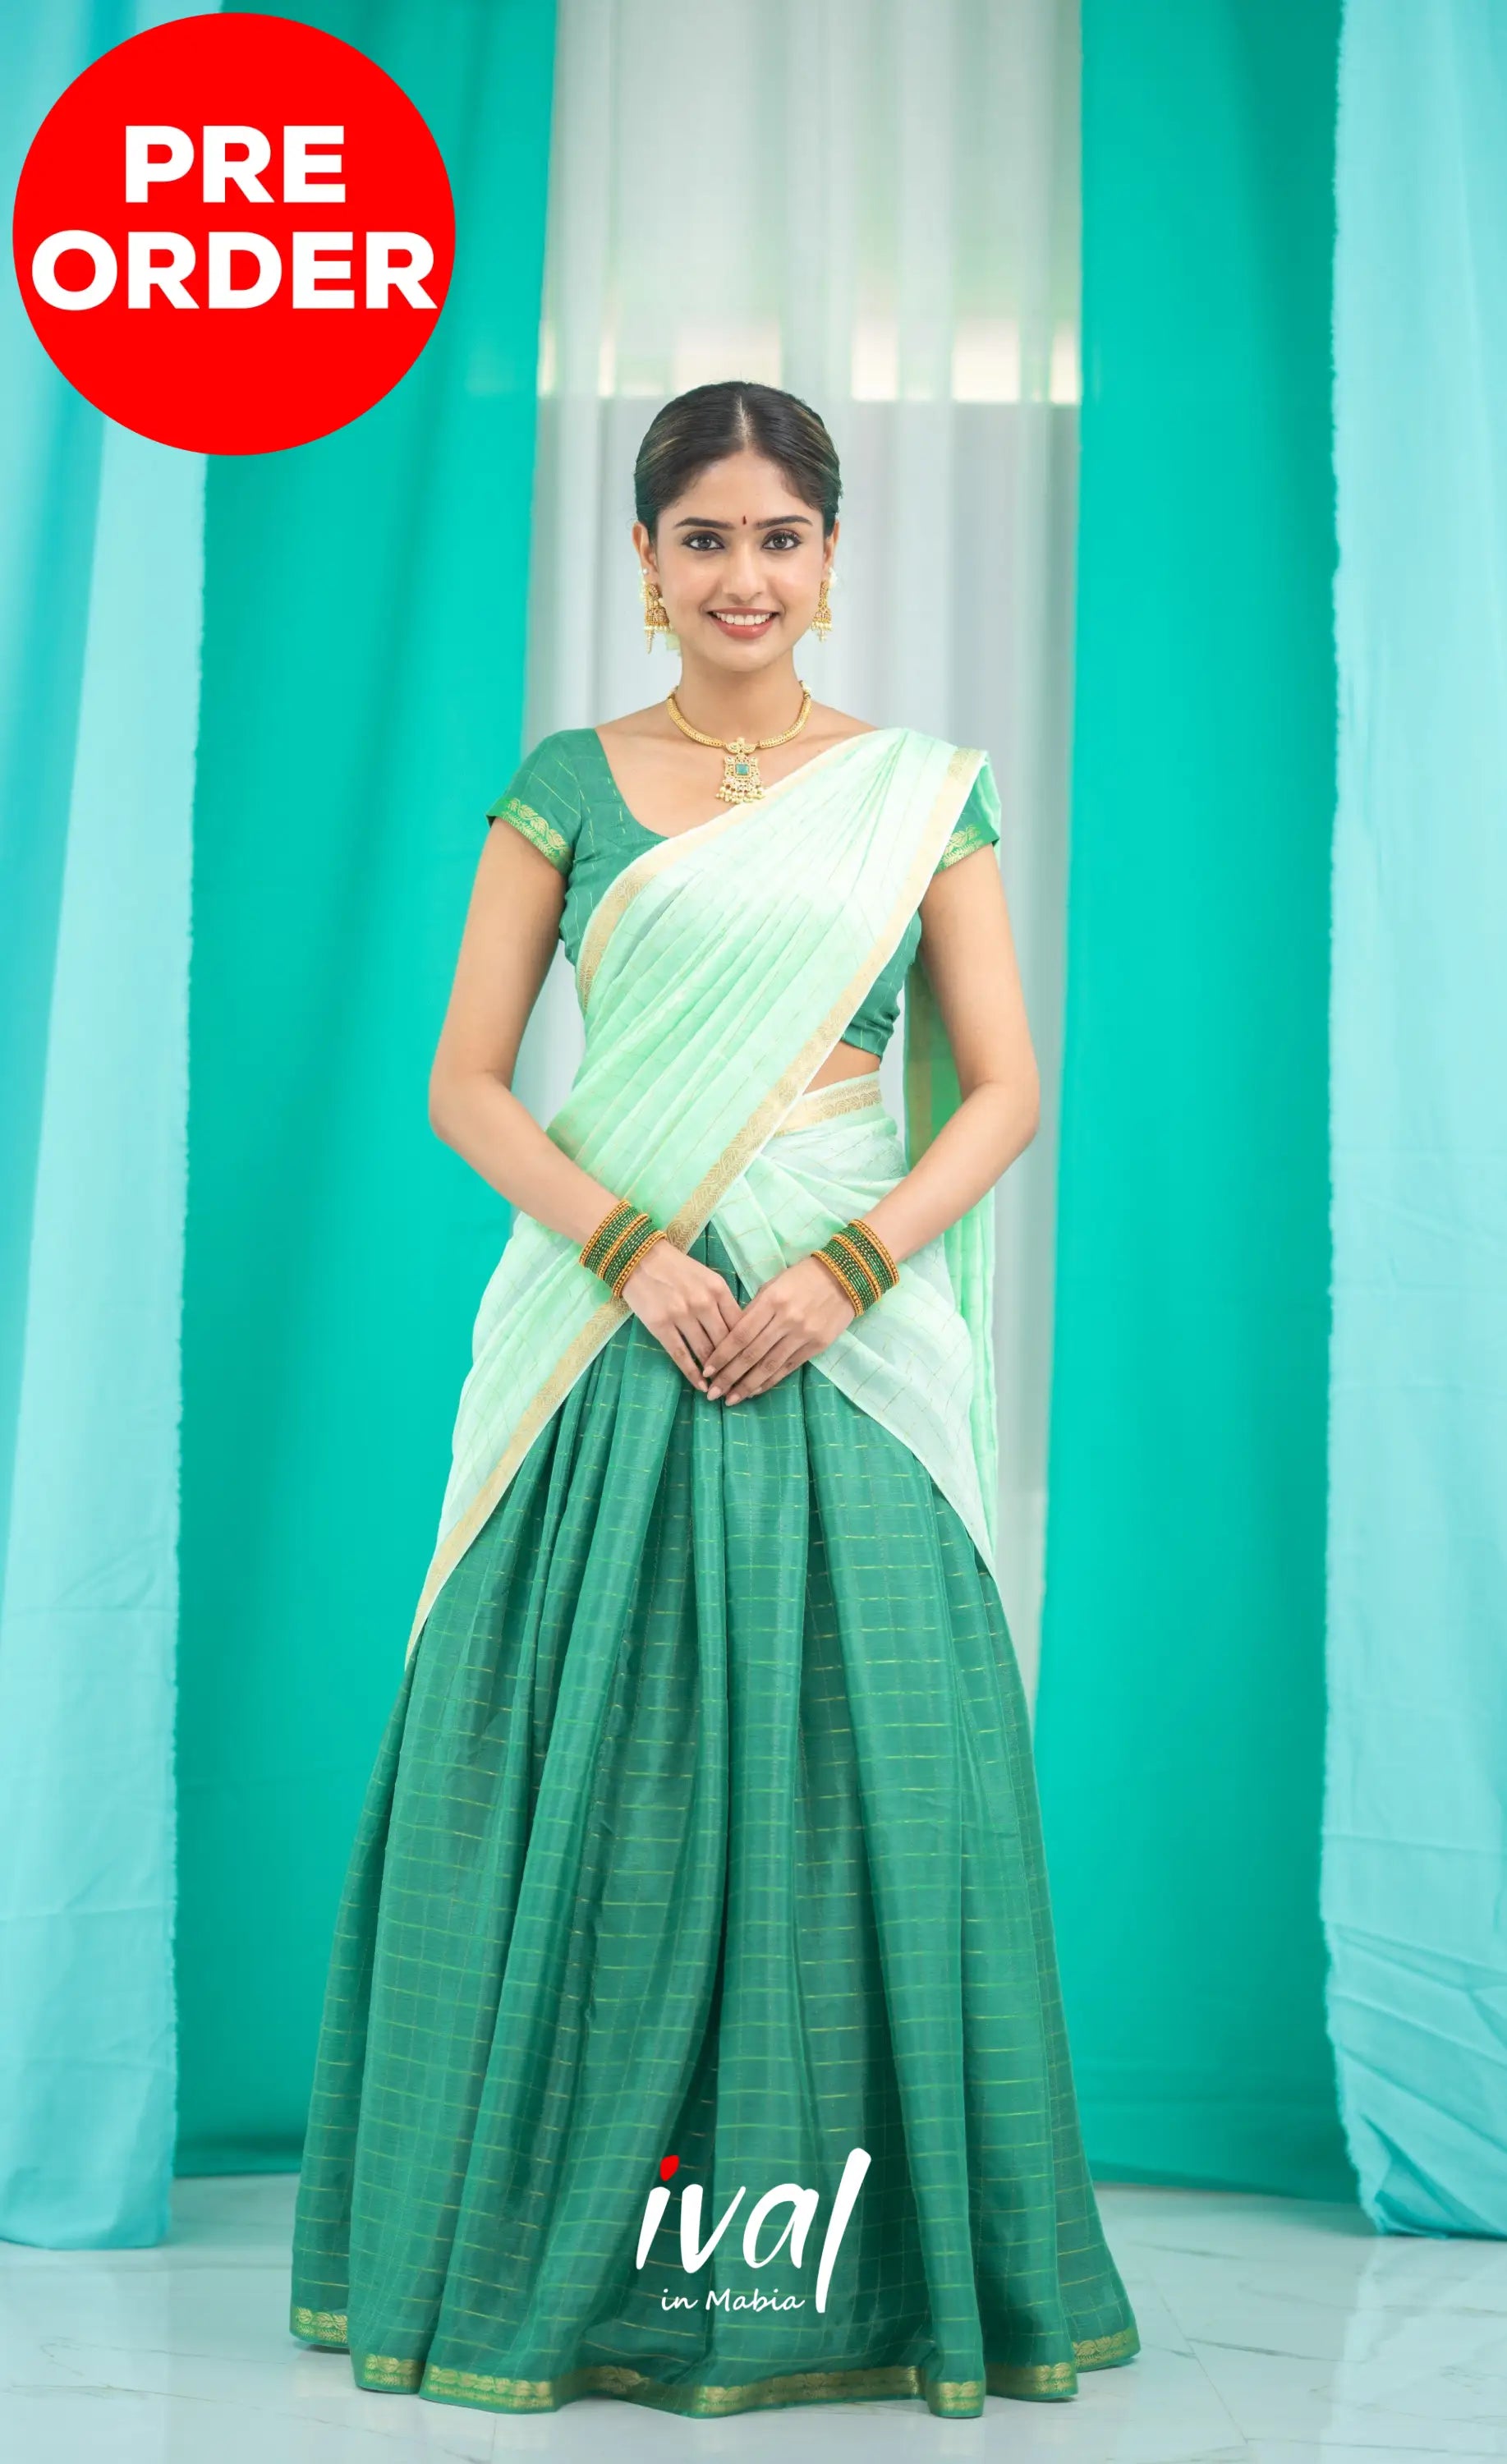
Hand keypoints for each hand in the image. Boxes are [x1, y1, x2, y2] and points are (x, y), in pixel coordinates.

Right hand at [616, 1236, 741, 1391]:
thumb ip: (723, 1302)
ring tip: (722, 1389)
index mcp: (718, 1289)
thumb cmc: (677, 1269)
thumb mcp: (707, 1278)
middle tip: (740, 1385)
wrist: (639, 1257)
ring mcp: (681, 1314)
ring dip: (715, 1374)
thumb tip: (740, 1333)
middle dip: (734, 1366)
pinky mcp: (660, 1325)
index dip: (748, 1349)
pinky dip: (692, 1373)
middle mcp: (703, 1303)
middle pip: (725, 1342)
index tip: (752, 1365)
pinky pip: (680, 1354)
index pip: (741, 1326)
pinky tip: (700, 1385)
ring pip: (705, 1352)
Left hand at [702, 1255, 856, 1404]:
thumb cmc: (802, 1278)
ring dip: (747, 1386)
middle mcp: (786, 1320)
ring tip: (731, 1399)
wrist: (845, 1277)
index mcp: (771, 1300)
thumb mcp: (773, 1285)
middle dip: (729, 1376)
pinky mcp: (817, 1345)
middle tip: (713, 1393)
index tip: (707, 1370)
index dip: (722, 1355)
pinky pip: (788, 1368)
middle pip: (752, 1355)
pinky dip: (770, 1382)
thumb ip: (754, 1310)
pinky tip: (755, 1391)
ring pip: (769, 1366)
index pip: (740, 1334)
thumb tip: (734, 1337)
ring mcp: (803, 1334)